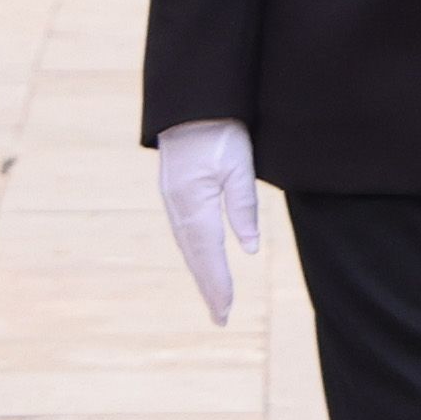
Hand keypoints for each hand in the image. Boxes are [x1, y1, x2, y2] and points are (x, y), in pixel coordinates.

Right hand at [157, 120, 258, 322]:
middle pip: (194, 256)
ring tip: (214, 297)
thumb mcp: (240, 166)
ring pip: (188, 246)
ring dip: (201, 273)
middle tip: (220, 317)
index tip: (225, 311)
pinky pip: (185, 231)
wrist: (192, 102)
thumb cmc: (220, 129)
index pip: (208, 254)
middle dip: (208, 287)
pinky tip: (202, 262)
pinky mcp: (174, 192)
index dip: (217, 284)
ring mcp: (172, 199)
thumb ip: (244, 207)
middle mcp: (177, 206)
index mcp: (193, 203)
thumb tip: (249, 249)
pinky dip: (195, 253)